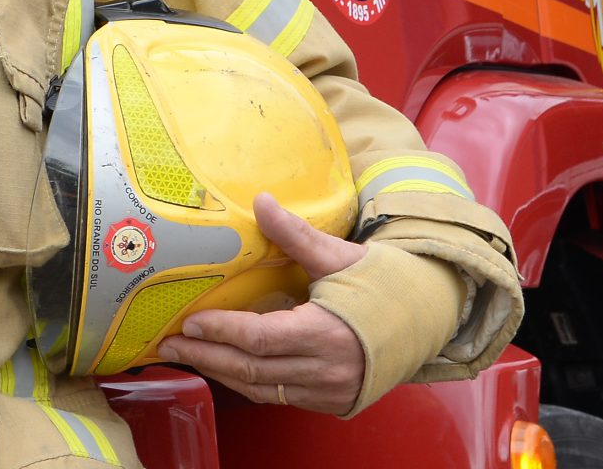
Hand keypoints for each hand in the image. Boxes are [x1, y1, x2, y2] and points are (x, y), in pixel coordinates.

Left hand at [157, 193, 366, 414]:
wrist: (429, 313)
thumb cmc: (384, 282)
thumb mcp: (339, 256)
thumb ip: (295, 235)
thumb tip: (260, 201)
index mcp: (327, 331)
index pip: (260, 338)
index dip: (222, 333)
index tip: (192, 322)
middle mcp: (326, 368)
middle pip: (253, 370)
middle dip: (208, 358)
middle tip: (173, 344)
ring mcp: (330, 390)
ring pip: (263, 390)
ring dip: (224, 375)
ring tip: (192, 357)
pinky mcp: (332, 401)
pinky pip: (281, 397)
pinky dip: (252, 384)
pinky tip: (231, 369)